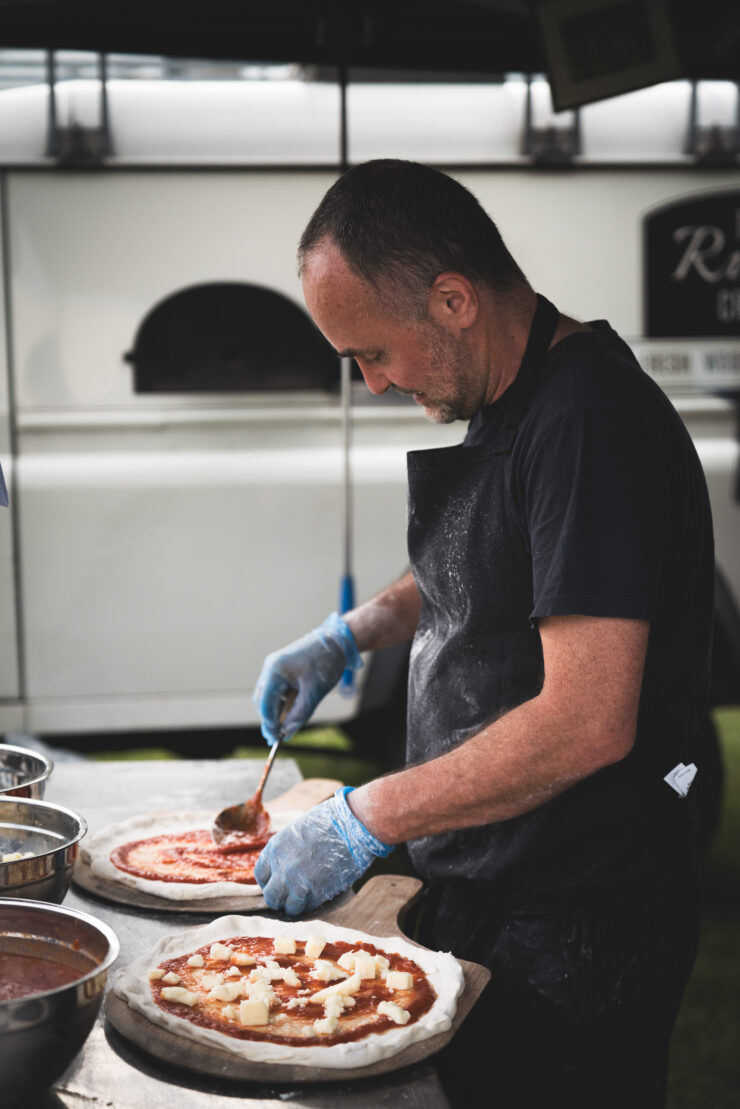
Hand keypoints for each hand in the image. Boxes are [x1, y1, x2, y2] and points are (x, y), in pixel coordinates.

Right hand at [252, 613, 361, 744]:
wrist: (337, 641)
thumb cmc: (326, 661)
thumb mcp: (315, 691)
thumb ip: (300, 713)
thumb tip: (288, 732)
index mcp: (275, 669)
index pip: (264, 702)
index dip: (269, 722)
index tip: (276, 738)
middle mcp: (271, 668)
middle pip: (263, 700)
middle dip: (270, 719)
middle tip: (279, 738)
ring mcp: (276, 668)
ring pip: (270, 697)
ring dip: (277, 712)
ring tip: (288, 727)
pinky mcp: (283, 670)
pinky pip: (278, 691)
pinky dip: (284, 704)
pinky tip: (294, 712)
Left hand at [255, 787, 393, 914]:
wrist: (353, 825)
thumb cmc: (329, 822)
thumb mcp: (297, 831)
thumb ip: (285, 850)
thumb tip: (281, 867)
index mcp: (275, 848)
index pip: (261, 875)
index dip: (270, 882)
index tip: (278, 883)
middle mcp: (282, 867)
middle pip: (271, 896)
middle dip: (280, 898)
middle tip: (291, 896)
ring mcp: (298, 882)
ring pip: (289, 908)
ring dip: (297, 905)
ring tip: (308, 898)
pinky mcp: (317, 892)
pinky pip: (309, 907)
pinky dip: (313, 904)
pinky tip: (321, 893)